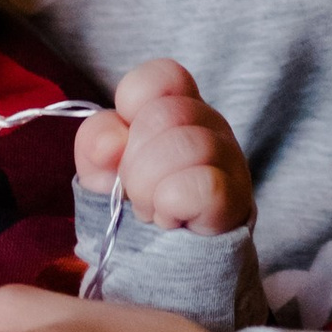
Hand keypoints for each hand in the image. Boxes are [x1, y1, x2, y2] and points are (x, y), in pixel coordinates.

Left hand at [74, 58, 254, 234]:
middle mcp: (210, 123)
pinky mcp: (236, 197)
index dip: (132, 104)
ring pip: (182, 146)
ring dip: (148, 188)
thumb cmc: (143, 198)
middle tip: (138, 190)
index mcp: (180, 104)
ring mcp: (229, 159)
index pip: (164, 74)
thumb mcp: (104, 167)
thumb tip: (110, 144)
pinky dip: (171, 205)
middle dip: (132, 161)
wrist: (174, 257)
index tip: (124, 142)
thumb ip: (95, 143)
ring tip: (153, 207)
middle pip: (162, 115)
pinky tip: (172, 217)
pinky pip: (200, 186)